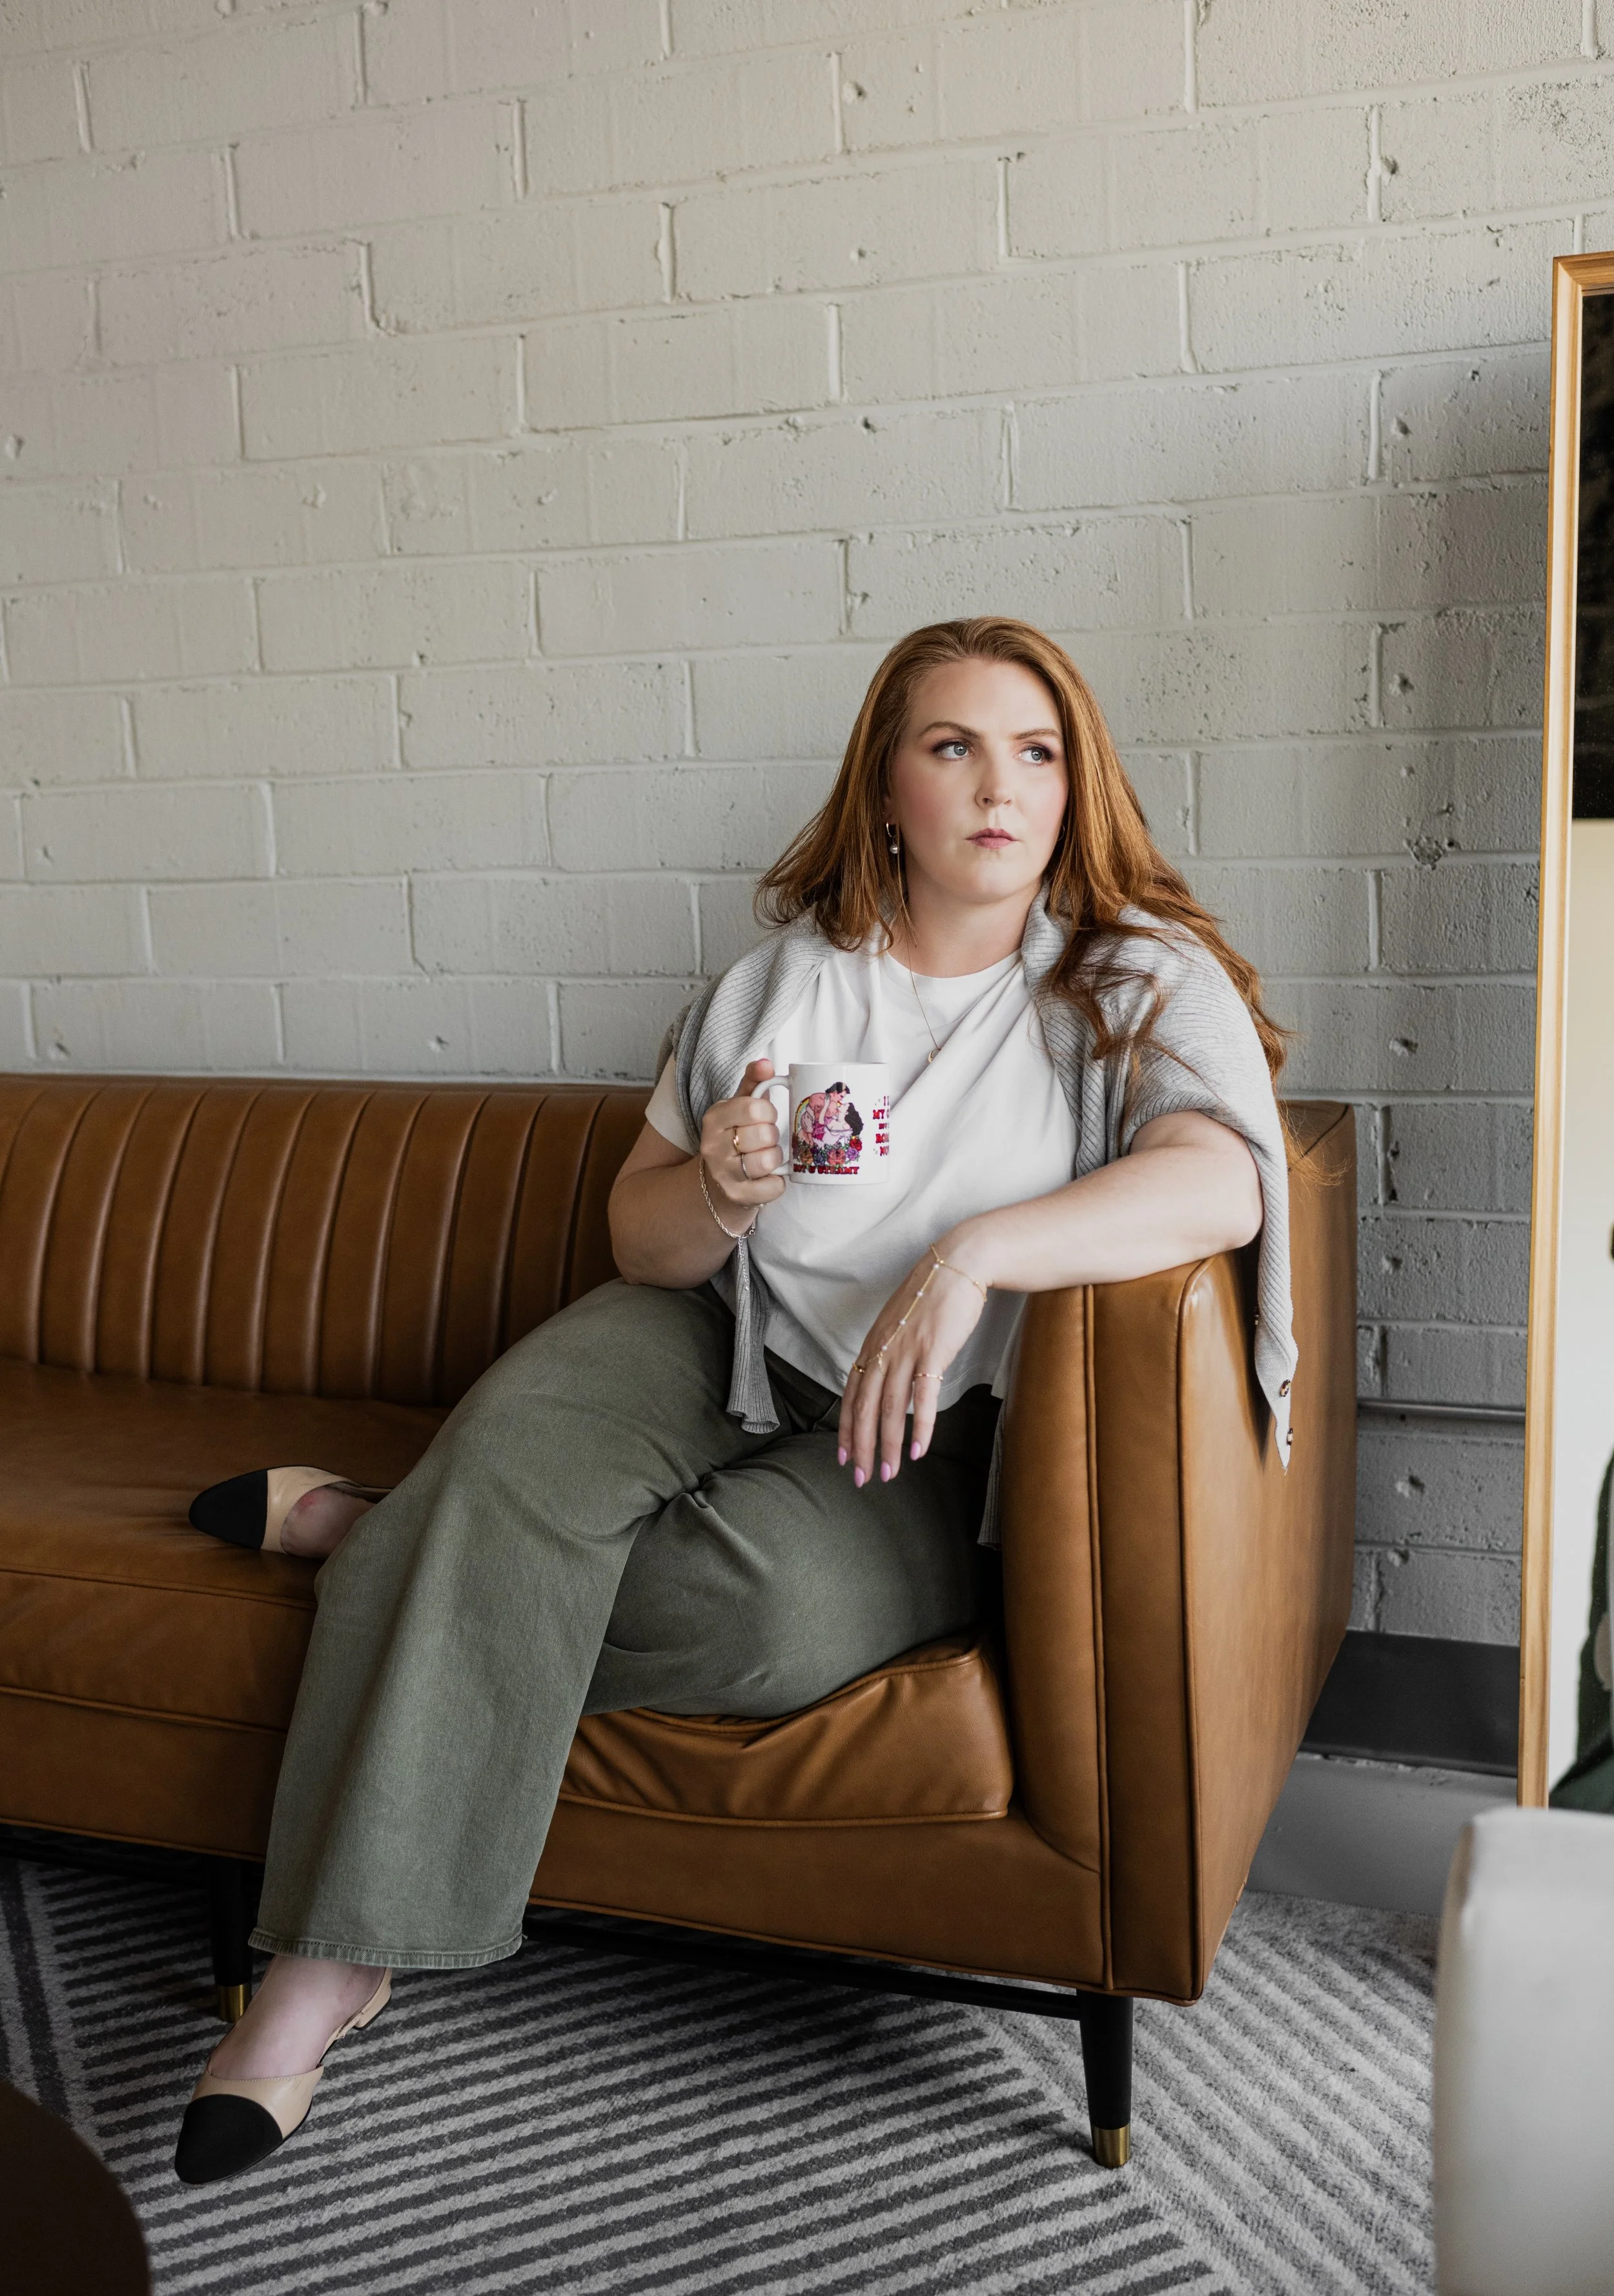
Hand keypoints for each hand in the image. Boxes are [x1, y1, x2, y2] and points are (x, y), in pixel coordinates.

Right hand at [698, 1058, 786, 1222]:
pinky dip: (778, 1181)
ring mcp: (724, 1174)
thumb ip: (753, 1081)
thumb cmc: (735, 1135)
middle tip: (765, 1139)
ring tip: (767, 1156)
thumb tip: (766, 1064)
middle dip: (772, 1136)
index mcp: (714, 1118)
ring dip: (776, 1157)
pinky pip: (774, 1186)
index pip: (755, 1108)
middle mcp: (713, 1146)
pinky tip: (768, 1176)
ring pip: (769, 1161)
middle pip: (764, 1135)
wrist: (717, 1179)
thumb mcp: (739, 1105)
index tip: (764, 1117)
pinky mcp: (738, 1196)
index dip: (769, 1112)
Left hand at [838, 1237, 988, 1486]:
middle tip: (861, 1478)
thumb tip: (889, 1379)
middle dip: (861, 1446)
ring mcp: (906, 1350)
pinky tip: (918, 1450)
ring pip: (890, 1407)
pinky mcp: (933, 1351)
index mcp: (873, 1344)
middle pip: (866, 1407)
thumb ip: (891, 1351)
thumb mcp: (901, 1322)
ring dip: (887, 1444)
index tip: (843, 1456)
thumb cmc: (932, 1295)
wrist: (958, 1264)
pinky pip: (924, 1397)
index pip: (851, 1393)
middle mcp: (883, 1349)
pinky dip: (921, 1427)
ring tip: (888, 1472)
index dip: (846, 1427)